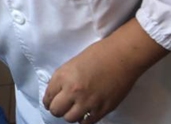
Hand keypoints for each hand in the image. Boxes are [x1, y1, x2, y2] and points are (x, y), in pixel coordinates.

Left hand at [42, 19, 168, 122]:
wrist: (122, 56)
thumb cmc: (99, 54)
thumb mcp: (73, 63)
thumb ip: (64, 79)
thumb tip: (59, 92)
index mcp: (63, 76)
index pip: (48, 97)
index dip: (48, 101)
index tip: (50, 103)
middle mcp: (72, 91)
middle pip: (56, 110)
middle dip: (57, 110)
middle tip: (61, 108)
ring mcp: (87, 102)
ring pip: (70, 119)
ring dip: (70, 115)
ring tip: (74, 110)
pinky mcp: (102, 109)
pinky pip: (87, 122)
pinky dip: (84, 119)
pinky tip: (86, 113)